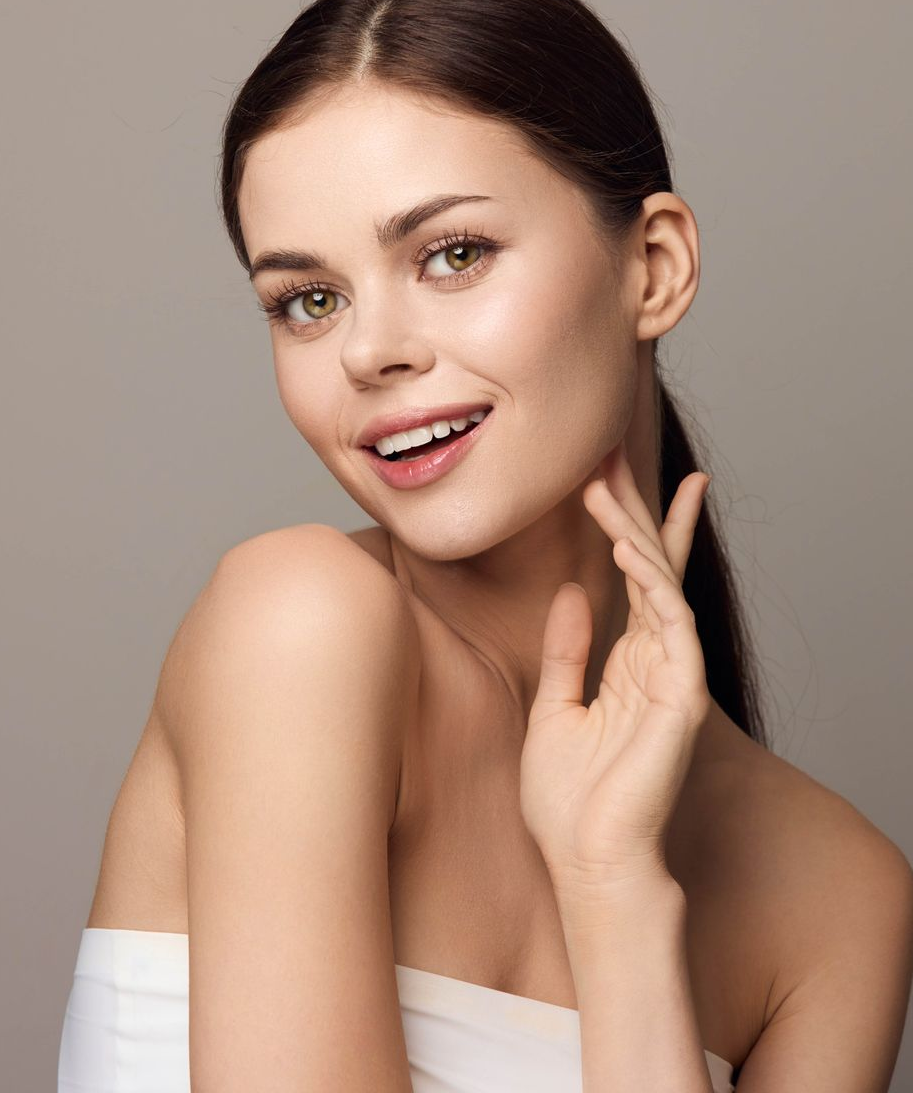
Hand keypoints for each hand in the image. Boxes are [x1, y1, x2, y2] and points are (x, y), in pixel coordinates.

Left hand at [519, 440, 711, 900]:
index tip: (609, 475)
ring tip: (602, 485)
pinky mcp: (681, 695)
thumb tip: (570, 593)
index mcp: (629, 662)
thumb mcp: (554, 709)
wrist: (587, 863)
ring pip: (660, 583)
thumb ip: (567, 651)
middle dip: (632, 507)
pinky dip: (652, 582)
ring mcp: (673, 675)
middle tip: (608, 451)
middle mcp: (656, 660)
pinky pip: (670, 624)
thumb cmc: (570, 802)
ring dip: (632, 530)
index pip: (636, 580)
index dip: (629, 525)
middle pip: (650, 565)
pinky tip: (626, 547)